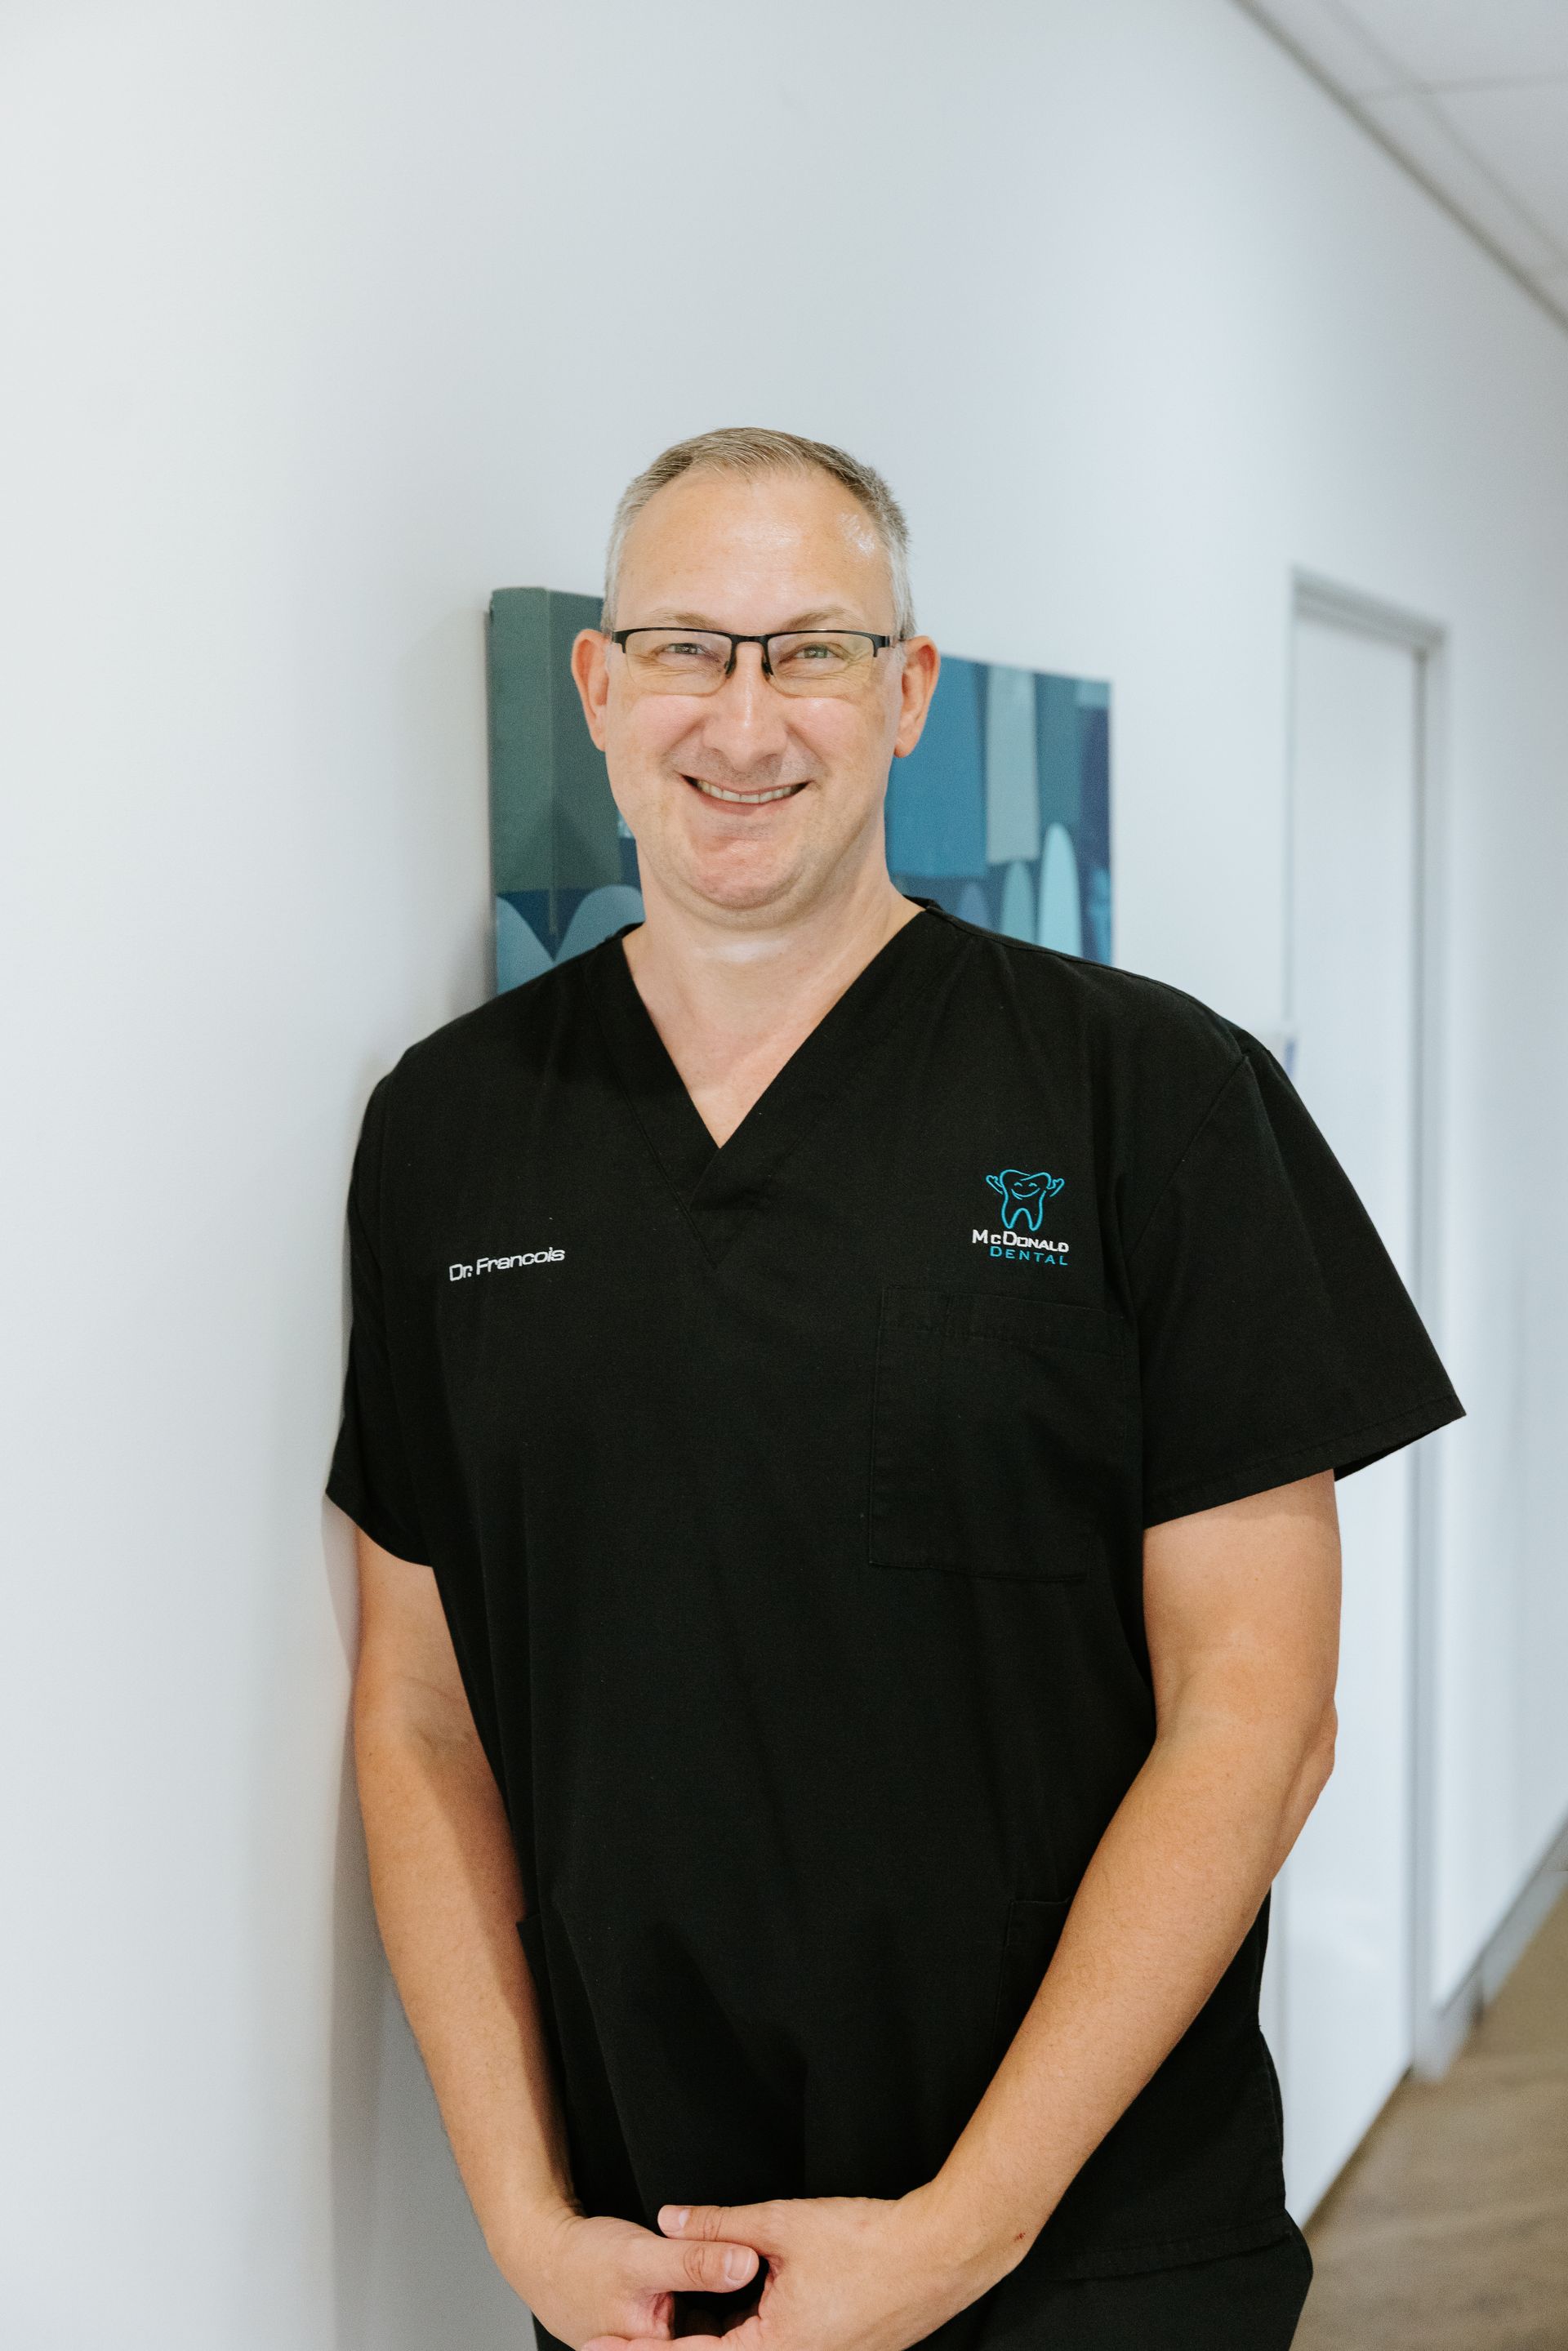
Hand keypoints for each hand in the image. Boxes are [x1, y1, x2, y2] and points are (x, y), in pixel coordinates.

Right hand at [499, 2204, 761, 2349]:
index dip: (752, 2325)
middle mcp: (658, 2346)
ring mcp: (659, 2337)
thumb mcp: (642, 2257)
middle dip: (744, 2318)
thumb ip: (695, 2261)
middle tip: (784, 2294)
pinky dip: (715, 2298)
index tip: (787, 2308)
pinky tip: (737, 2275)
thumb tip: (746, 2262)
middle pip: (712, 2335)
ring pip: (709, 2324)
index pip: (715, 2343)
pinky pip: (699, 2313)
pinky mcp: (661, 2320)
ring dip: (733, 2309)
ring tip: (771, 2285)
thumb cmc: (581, 2258)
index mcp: (655, 2346)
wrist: (542, 2250)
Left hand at [581, 2184, 1018, 2350]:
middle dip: (670, 2348)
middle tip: (617, 2339)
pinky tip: (728, 2320)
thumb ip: (719, 2226)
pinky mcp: (837, 2350)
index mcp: (775, 2349)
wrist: (942, 2253)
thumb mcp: (783, 2225)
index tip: (599, 2345)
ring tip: (666, 2325)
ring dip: (708, 2343)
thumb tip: (667, 2219)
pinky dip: (742, 2340)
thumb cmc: (867, 2240)